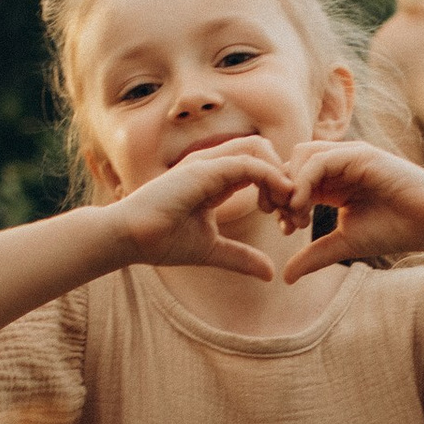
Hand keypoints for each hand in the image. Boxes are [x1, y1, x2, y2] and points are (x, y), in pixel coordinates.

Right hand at [113, 136, 303, 283]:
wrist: (129, 238)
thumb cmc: (161, 241)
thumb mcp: (212, 250)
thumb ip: (241, 257)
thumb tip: (270, 273)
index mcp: (216, 180)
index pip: (259, 169)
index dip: (280, 190)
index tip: (288, 220)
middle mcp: (214, 165)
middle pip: (265, 154)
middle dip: (286, 178)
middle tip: (294, 213)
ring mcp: (209, 163)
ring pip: (261, 151)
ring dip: (281, 176)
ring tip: (288, 207)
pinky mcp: (204, 169)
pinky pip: (248, 163)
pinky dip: (270, 177)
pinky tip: (279, 201)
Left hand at [278, 138, 423, 277]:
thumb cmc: (393, 230)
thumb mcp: (345, 244)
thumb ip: (315, 255)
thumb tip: (286, 277)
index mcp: (332, 182)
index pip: (292, 178)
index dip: (281, 201)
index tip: (285, 230)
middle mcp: (338, 164)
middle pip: (290, 163)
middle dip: (280, 191)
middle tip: (285, 224)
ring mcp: (349, 156)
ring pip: (302, 156)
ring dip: (291, 185)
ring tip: (296, 217)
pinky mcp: (361, 155)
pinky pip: (321, 160)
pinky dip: (305, 181)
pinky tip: (305, 208)